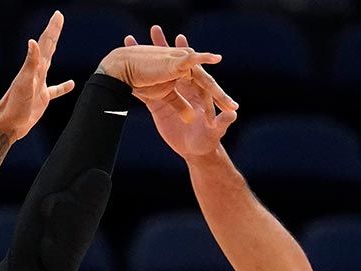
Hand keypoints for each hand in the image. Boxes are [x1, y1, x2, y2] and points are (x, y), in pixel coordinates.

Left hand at [0, 11, 74, 139]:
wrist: (8, 125)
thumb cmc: (14, 105)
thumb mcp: (23, 83)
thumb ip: (30, 63)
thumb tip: (32, 41)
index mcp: (34, 68)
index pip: (45, 44)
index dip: (52, 29)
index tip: (58, 15)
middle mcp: (36, 73)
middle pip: (47, 48)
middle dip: (53, 32)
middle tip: (58, 18)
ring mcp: (39, 85)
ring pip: (49, 64)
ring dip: (54, 50)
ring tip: (57, 39)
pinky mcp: (42, 98)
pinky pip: (55, 90)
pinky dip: (63, 87)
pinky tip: (71, 84)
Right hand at [125, 27, 237, 157]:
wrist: (195, 151)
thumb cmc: (207, 142)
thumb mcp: (214, 133)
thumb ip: (222, 123)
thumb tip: (233, 114)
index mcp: (197, 91)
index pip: (191, 68)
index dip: (185, 53)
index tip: (180, 39)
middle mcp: (183, 88)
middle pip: (172, 63)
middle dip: (164, 46)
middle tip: (155, 30)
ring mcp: (170, 95)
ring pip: (157, 72)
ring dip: (148, 59)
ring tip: (134, 43)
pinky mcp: (158, 105)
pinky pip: (146, 89)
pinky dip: (137, 79)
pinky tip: (127, 67)